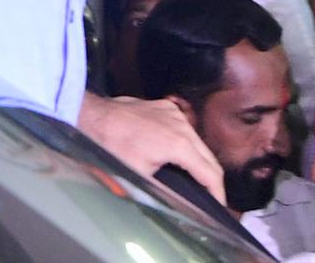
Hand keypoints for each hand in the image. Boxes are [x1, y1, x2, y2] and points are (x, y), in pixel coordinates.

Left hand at [78, 92, 225, 203]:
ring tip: (200, 181)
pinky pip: (185, 129)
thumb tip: (181, 200)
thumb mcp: (141, 176)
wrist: (95, 117)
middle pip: (208, 156)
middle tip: (213, 198)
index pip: (209, 172)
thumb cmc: (113, 145)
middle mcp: (181, 124)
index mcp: (179, 143)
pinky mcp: (166, 107)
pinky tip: (183, 157)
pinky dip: (189, 145)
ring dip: (201, 161)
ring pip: (198, 141)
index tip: (219, 207)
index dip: (217, 193)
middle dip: (213, 179)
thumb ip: (167, 187)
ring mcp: (174, 113)